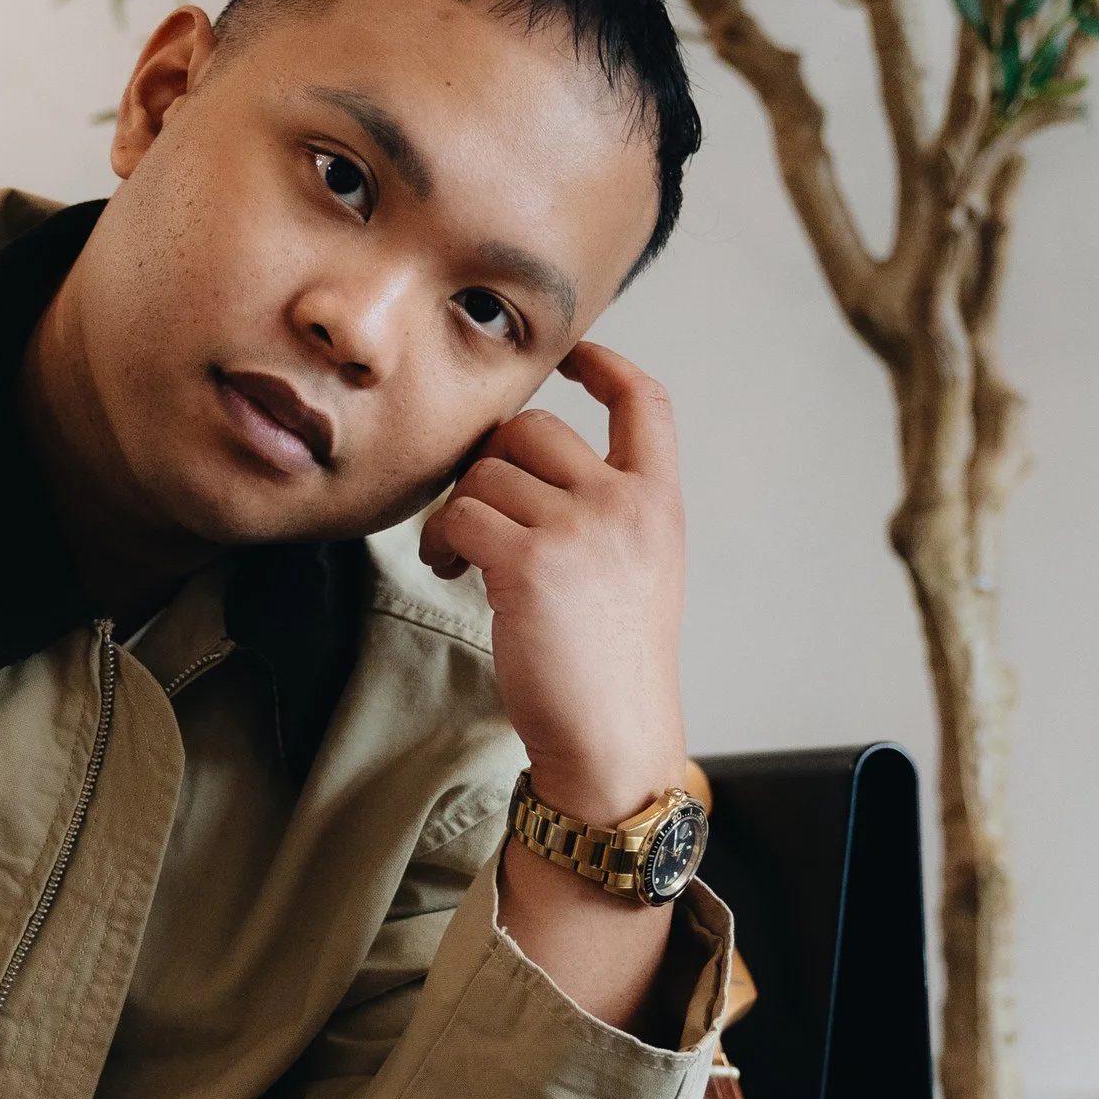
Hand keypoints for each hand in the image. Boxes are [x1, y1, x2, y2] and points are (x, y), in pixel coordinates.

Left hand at [417, 342, 687, 826]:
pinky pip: (459, 515)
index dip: (605, 366)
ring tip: (461, 560)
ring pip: (484, 474)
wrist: (612, 739)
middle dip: (488, 468)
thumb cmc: (611, 663)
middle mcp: (626, 505)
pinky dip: (439, 540)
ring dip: (456, 512)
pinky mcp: (528, 563)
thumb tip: (521, 458)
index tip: (572, 359)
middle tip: (476, 521)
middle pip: (531, 430)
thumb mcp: (639, 568)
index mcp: (659, 503)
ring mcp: (580, 529)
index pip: (646, 402)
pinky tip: (451, 571)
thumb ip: (606, 507)